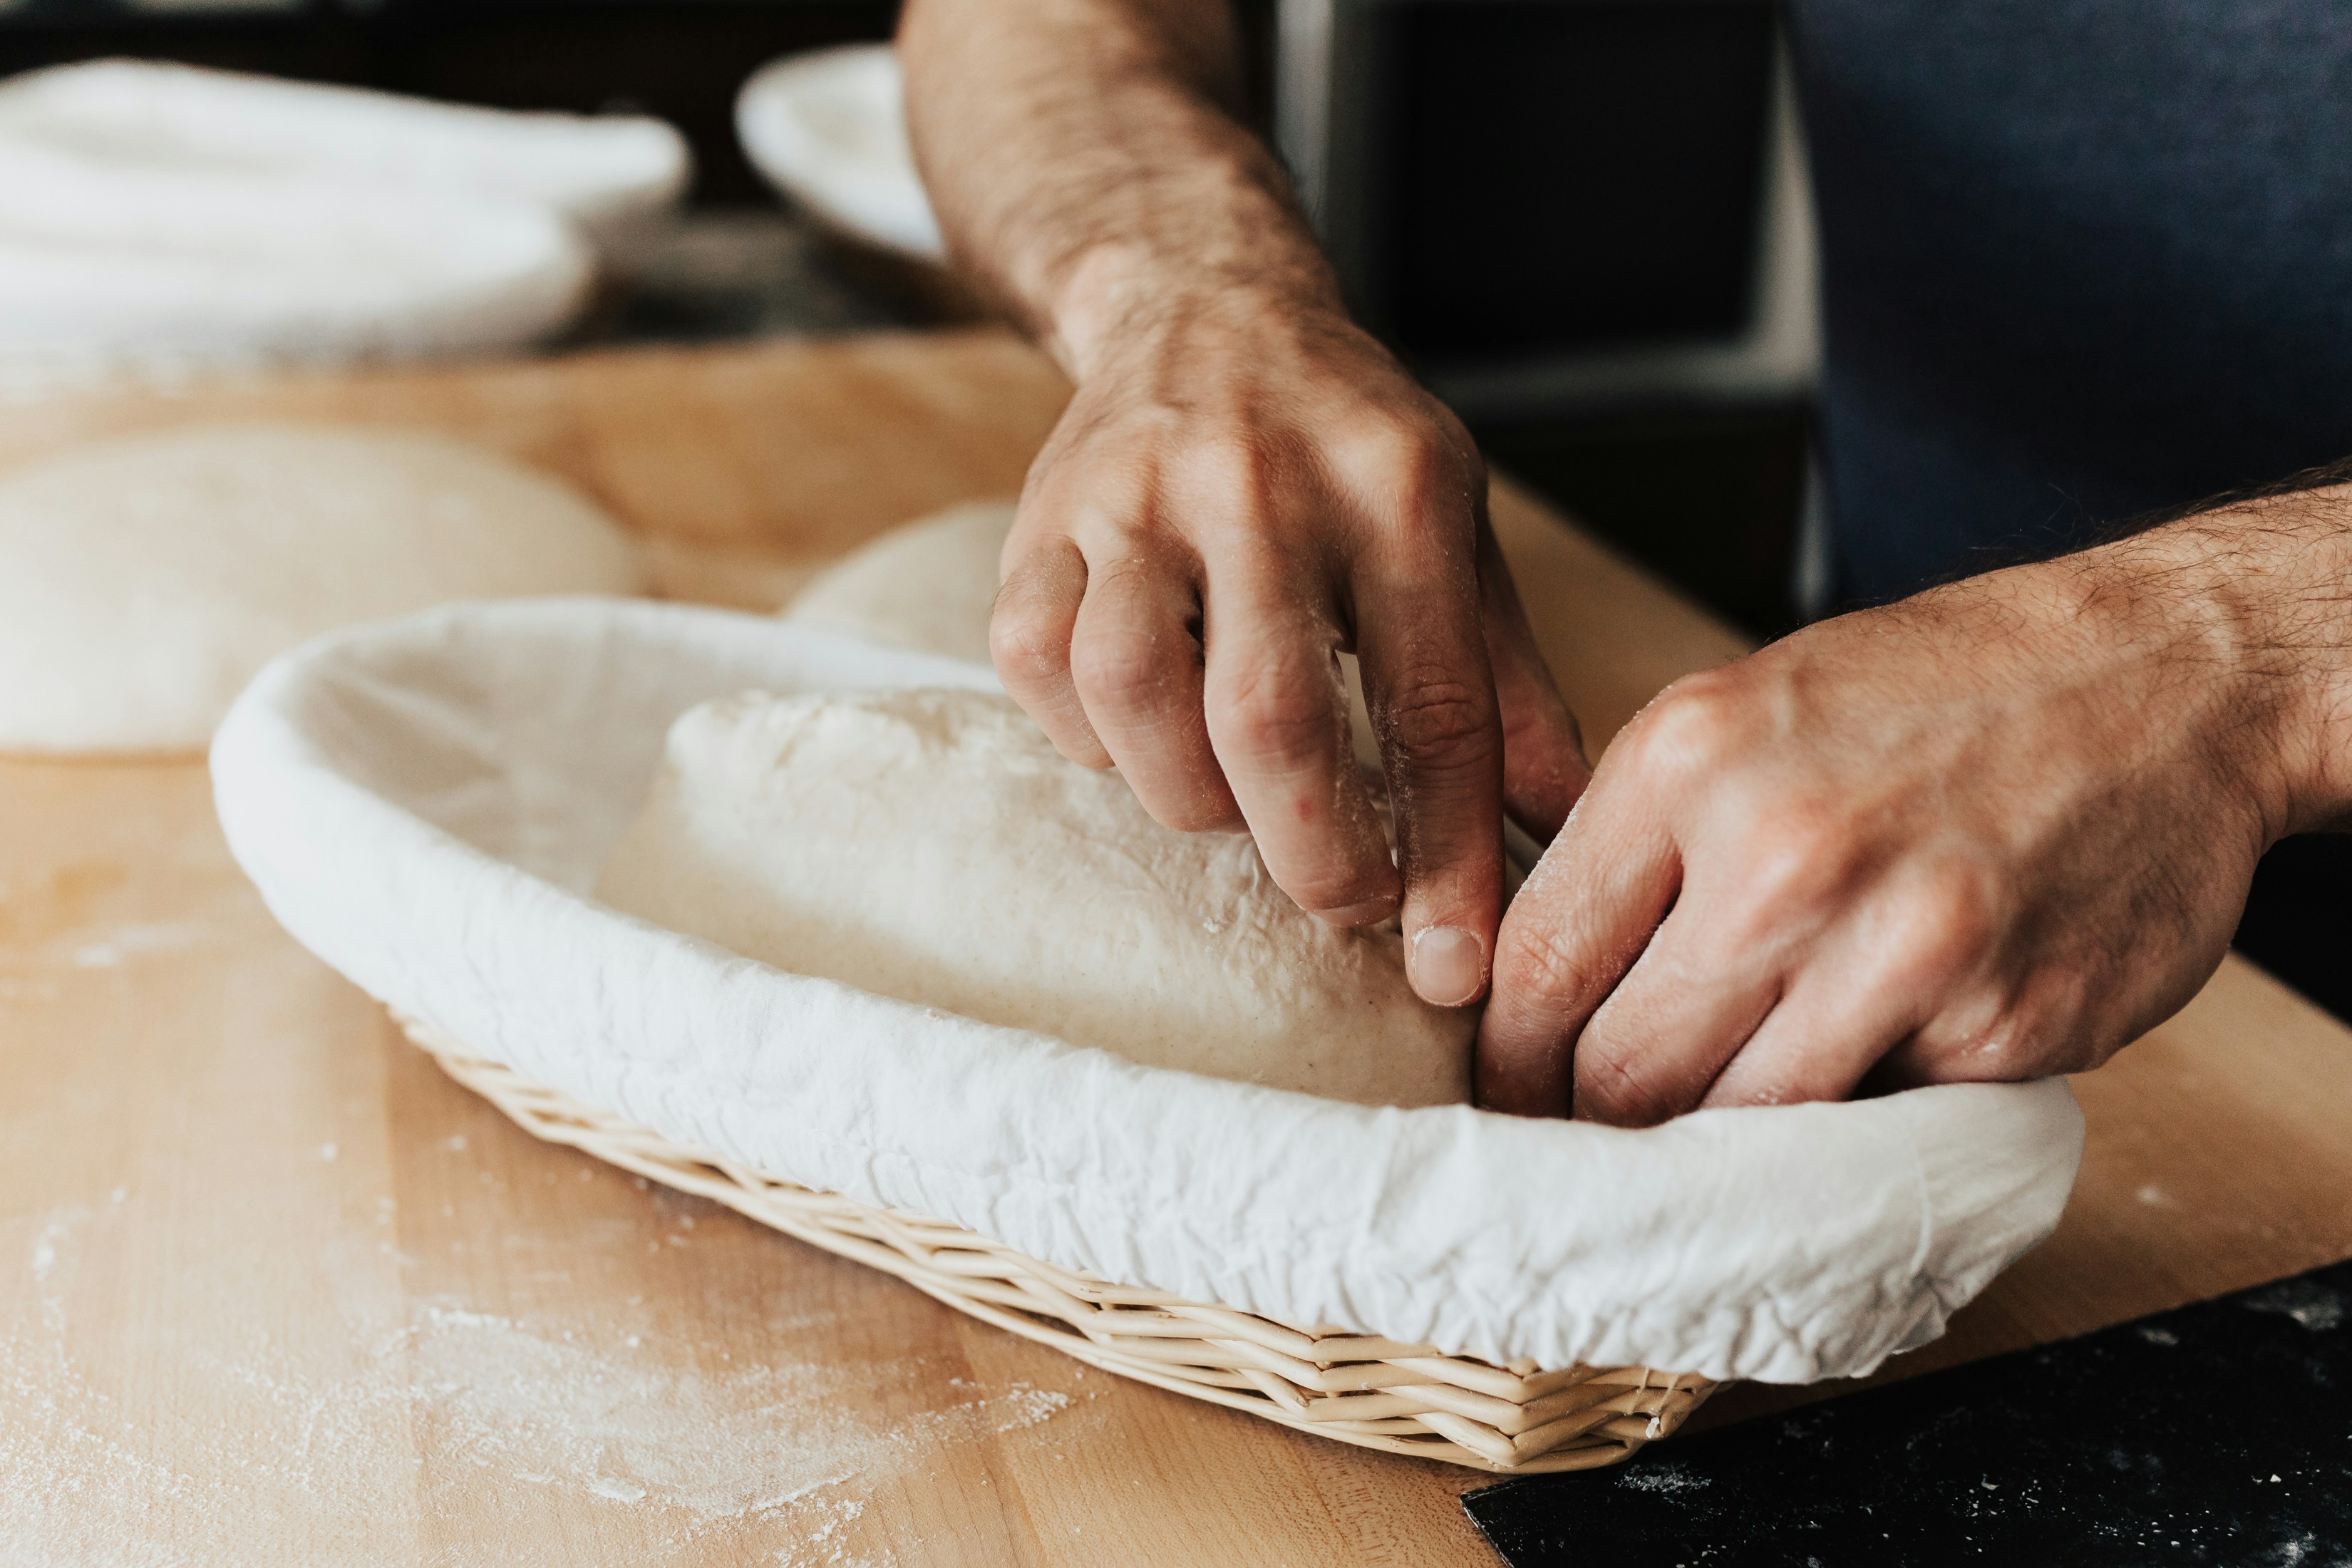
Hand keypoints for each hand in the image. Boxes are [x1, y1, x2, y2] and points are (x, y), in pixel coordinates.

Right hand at [990, 279, 1588, 1005]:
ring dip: (1189, 795)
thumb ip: (1503, 682)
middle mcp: (1260, 480)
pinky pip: (1037, 665)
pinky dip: (1088, 739)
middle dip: (1312, 851)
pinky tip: (1140, 741)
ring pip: (1132, 691)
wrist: (1204, 303)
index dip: (1447, 853)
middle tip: (1343, 903)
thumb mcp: (1456, 530)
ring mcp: (1134, 493)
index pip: (1432, 702)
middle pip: (1269, 713)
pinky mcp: (1040, 517)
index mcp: (1394, 488)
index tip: (1453, 964)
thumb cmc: (1346, 446)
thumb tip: (1568, 830)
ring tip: (1234, 807)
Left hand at [1478, 523, 2326, 1122]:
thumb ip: (1637, 842)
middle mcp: (1785, 855)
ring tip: (1723, 1119)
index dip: (1506, 1060)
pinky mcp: (2005, 1028)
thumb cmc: (1941, 692)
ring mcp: (1904, 951)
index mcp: (1691, 760)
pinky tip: (1880, 1050)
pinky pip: (1881, 1120)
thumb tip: (1531, 984)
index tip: (1508, 1095)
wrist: (2170, 677)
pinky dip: (1863, 1107)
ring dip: (1722, 1143)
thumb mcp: (1746, 711)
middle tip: (1599, 1137)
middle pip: (1621, 1074)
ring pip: (1740, 1127)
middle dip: (1599, 1123)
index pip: (1538, 965)